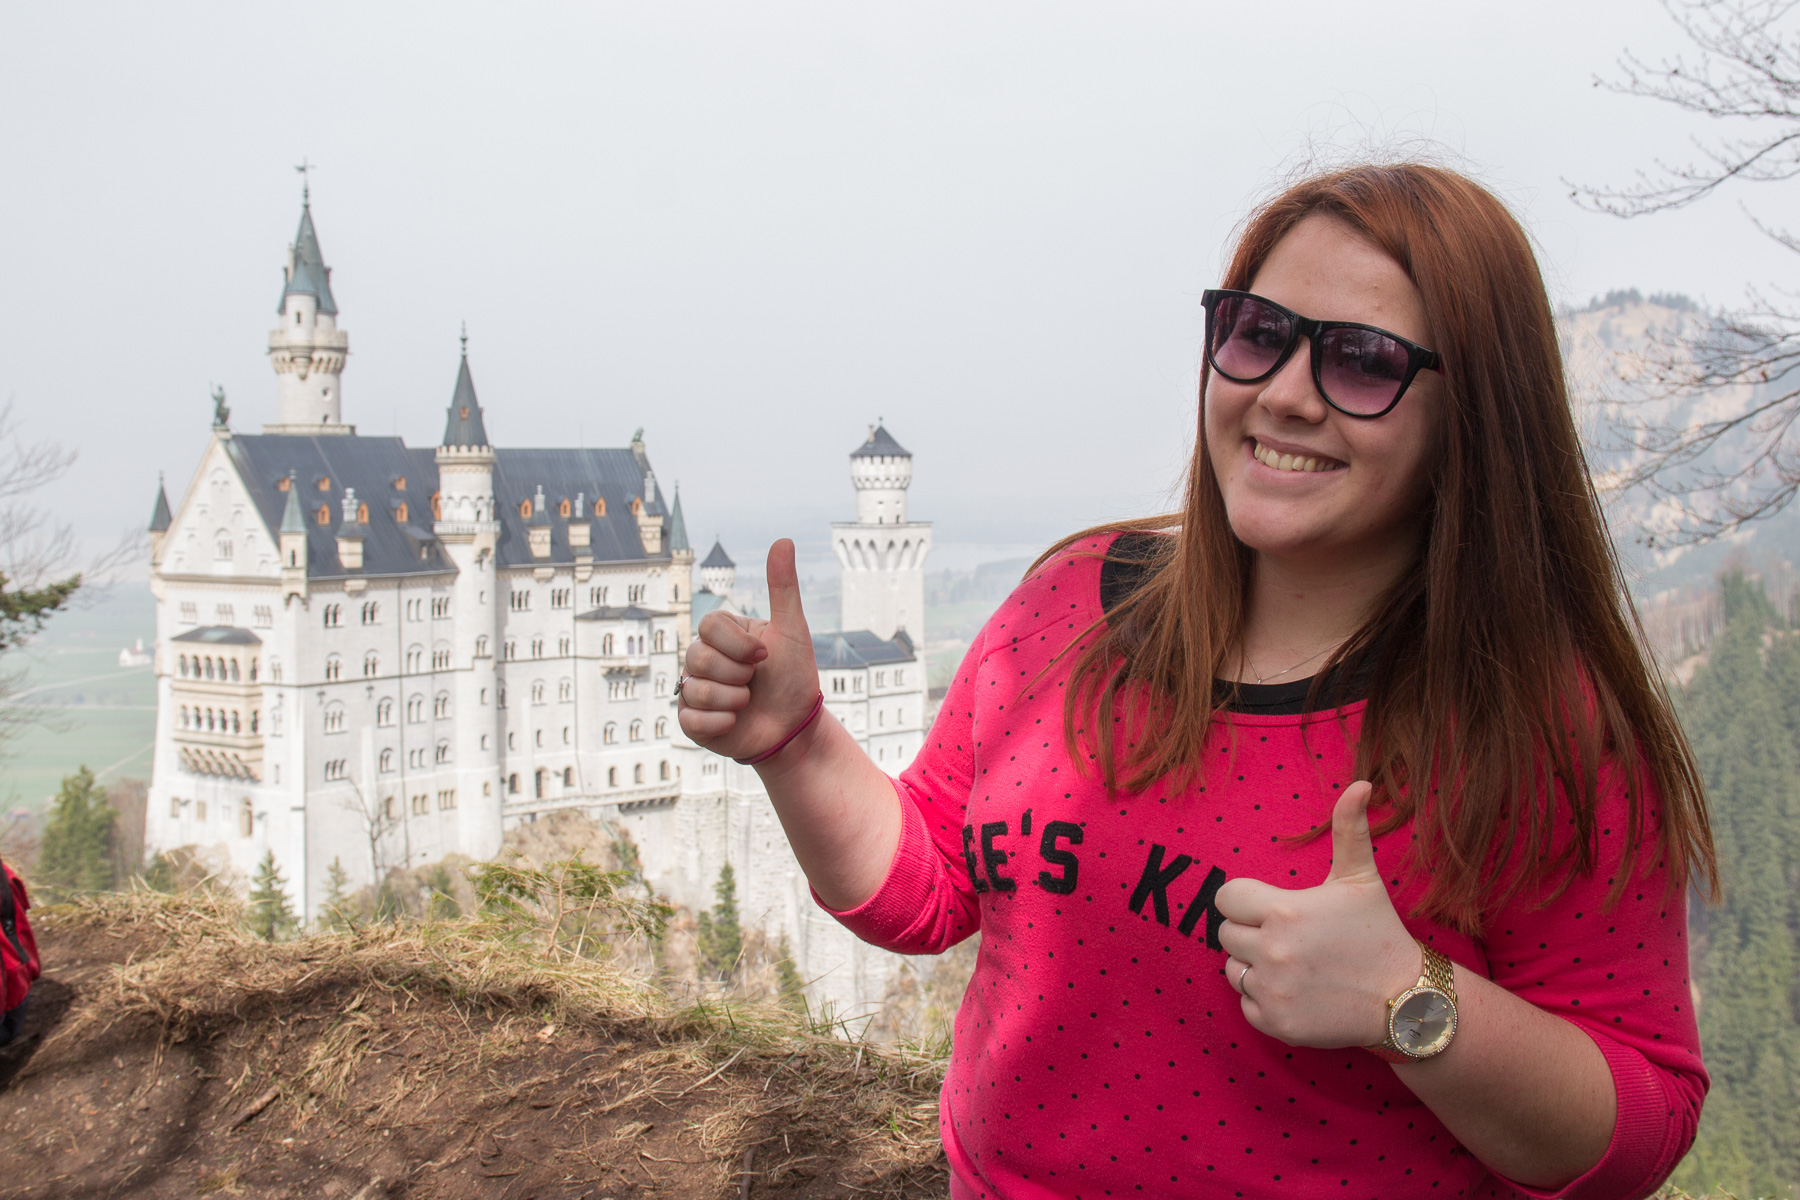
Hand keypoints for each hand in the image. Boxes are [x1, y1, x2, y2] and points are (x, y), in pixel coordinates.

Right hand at [677, 538, 821, 761]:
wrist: (794, 728)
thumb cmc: (794, 678)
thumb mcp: (792, 631)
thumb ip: (783, 587)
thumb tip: (783, 540)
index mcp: (722, 634)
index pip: (709, 626)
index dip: (738, 644)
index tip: (763, 656)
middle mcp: (702, 658)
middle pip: (698, 657)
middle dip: (738, 674)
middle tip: (755, 682)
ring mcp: (693, 689)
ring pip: (696, 690)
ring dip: (734, 700)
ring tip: (748, 702)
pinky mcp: (691, 721)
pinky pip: (692, 719)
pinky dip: (721, 723)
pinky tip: (735, 721)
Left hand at [1214, 781, 1420, 1047]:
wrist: (1405, 1001)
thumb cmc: (1378, 933)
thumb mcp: (1361, 879)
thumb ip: (1350, 828)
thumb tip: (1362, 783)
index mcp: (1284, 911)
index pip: (1225, 899)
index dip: (1245, 901)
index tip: (1270, 908)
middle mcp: (1273, 951)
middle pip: (1226, 934)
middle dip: (1251, 933)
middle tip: (1290, 938)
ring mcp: (1273, 990)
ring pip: (1232, 969)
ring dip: (1254, 966)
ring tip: (1294, 964)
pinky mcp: (1275, 1023)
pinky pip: (1245, 1004)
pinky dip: (1264, 1000)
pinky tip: (1297, 992)